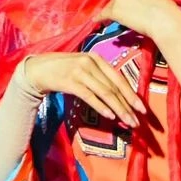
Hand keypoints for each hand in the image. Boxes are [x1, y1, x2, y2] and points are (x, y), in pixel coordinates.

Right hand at [22, 53, 144, 127]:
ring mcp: (80, 71)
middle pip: (114, 87)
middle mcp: (91, 62)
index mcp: (97, 58)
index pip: (118, 78)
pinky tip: (110, 116)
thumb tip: (118, 96)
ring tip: (127, 121)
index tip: (142, 109)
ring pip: (105, 93)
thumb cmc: (63, 71)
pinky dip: (101, 106)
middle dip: (128, 106)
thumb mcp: (83, 68)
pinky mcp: (70, 81)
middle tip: (137, 122)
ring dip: (118, 109)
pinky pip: (90, 96)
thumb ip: (99, 77)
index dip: (132, 94)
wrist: (38, 69)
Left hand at [102, 0, 180, 47]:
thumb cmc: (165, 9)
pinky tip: (95, 20)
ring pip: (110, 4)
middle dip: (117, 1)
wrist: (162, 18)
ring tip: (108, 18)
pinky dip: (99, 18)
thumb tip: (139, 0)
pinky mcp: (114, 10)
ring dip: (110, 10)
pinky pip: (103, 14)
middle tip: (119, 9)